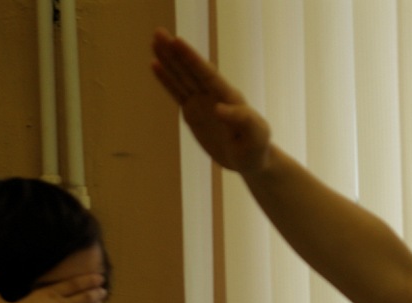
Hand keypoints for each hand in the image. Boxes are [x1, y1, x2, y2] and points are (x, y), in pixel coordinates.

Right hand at [150, 27, 271, 173]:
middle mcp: (213, 95)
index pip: (206, 74)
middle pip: (190, 70)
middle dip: (174, 52)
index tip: (177, 42)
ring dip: (167, 60)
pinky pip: (177, 93)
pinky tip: (155, 65)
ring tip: (154, 41)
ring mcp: (202, 102)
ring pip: (181, 77)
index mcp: (228, 97)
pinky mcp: (194, 113)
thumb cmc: (257, 147)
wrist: (251, 161)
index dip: (192, 59)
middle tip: (158, 32)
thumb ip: (242, 120)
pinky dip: (166, 80)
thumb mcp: (256, 135)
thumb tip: (218, 108)